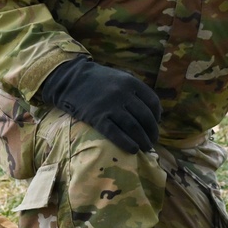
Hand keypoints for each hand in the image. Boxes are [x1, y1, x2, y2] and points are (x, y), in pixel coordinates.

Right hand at [39, 56, 160, 153]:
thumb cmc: (98, 80)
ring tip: (145, 148)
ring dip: (142, 140)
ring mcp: (110, 106)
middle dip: (152, 131)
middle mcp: (123, 94)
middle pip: (145, 117)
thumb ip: (136, 90)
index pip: (152, 102)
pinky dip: (127, 143)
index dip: (157, 116)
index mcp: (131, 82)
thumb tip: (157, 111)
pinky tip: (133, 149)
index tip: (156, 123)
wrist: (71, 79)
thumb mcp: (120, 77)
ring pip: (133, 127)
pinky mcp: (97, 117)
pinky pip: (116, 133)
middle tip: (153, 140)